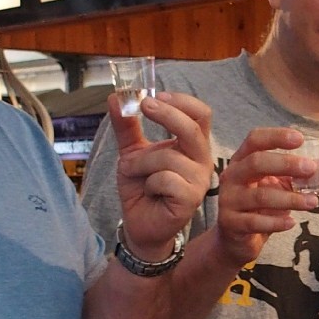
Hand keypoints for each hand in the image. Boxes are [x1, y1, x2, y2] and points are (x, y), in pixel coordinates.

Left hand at [110, 90, 214, 259]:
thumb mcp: (130, 151)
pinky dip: (149, 183)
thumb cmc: (140, 186)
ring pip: (169, 157)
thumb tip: (116, 97)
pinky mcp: (191, 199)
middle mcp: (202, 159)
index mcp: (192, 144)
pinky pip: (166, 179)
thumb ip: (127, 126)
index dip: (182, 101)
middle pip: (192, 128)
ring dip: (142, 162)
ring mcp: (200, 180)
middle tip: (144, 105)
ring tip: (135, 174)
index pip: (200, 114)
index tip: (154, 96)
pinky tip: (150, 192)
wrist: (138, 222)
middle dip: (167, 114)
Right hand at [210, 128, 318, 268]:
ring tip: (313, 202)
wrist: (237, 238)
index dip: (276, 136)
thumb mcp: (280, 186)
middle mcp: (232, 176)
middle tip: (311, 168)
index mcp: (243, 160)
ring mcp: (228, 200)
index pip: (255, 140)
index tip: (300, 139)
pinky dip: (276, 222)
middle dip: (286, 164)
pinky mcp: (230, 223)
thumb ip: (300, 175)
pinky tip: (291, 223)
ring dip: (290, 199)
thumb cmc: (260, 206)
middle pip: (256, 163)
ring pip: (260, 196)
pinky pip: (255, 222)